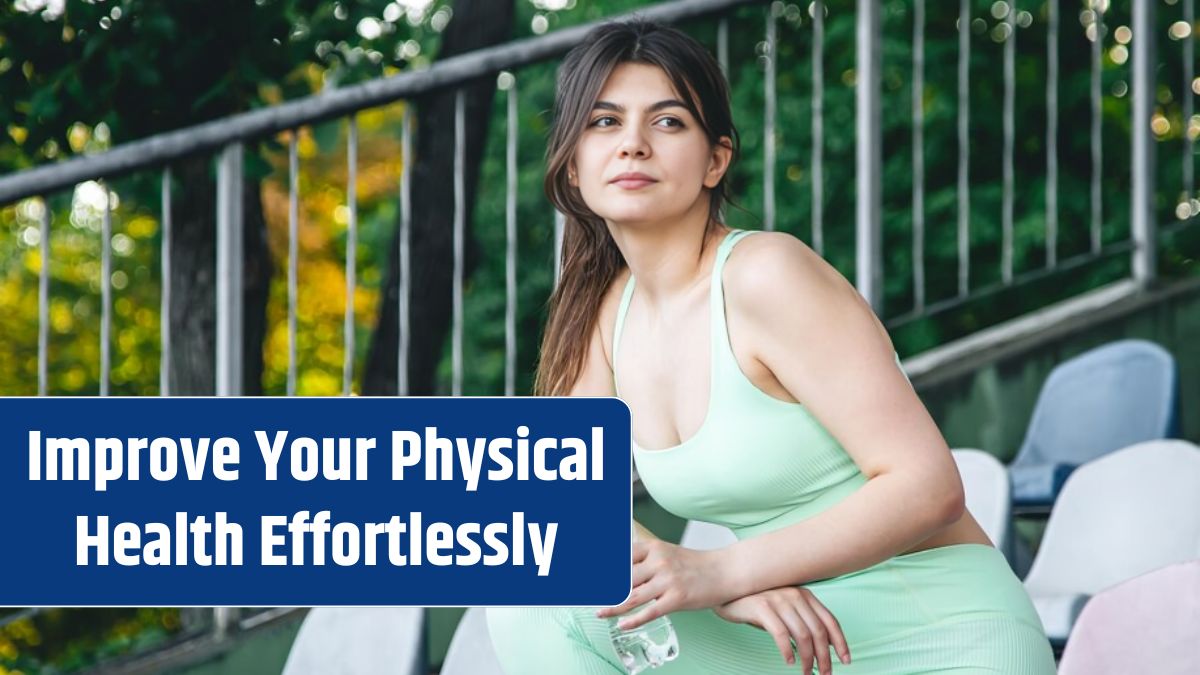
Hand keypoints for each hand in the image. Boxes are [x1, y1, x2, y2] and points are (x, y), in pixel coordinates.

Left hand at [593, 539, 730, 628]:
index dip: (602, 566)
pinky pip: (650, 612)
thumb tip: (616, 570)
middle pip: (622, 578)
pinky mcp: (677, 599)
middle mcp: (659, 562)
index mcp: (653, 547)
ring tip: (599, 612)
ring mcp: (668, 580)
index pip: (620, 556)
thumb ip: (642, 559)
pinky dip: (633, 620)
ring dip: (612, 607)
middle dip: (603, 588)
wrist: (724, 571)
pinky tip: (622, 625)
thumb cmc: (692, 564)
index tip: (584, 575)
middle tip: (585, 595)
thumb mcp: (665, 552)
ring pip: (632, 596)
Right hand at [713, 586, 849, 674]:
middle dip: (824, 657)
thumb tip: (822, 646)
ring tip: (806, 672)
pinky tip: (789, 660)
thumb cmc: (757, 602)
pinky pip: (781, 634)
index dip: (841, 642)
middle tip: (824, 673)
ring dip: (807, 658)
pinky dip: (787, 650)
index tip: (845, 660)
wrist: (728, 588)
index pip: (830, 621)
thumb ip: (802, 620)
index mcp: (805, 594)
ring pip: (802, 636)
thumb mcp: (785, 608)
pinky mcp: (763, 607)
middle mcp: (795, 595)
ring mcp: (779, 600)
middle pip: (818, 632)